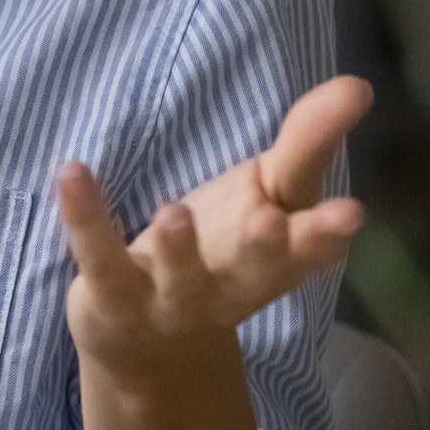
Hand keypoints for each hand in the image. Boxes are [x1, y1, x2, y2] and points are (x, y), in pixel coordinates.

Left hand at [56, 75, 372, 385]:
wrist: (151, 345)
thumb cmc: (226, 251)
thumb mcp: (272, 196)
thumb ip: (308, 142)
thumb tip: (357, 85)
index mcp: (277, 262)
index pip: (309, 249)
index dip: (327, 235)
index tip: (350, 214)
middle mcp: (230, 286)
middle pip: (252, 272)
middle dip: (264, 250)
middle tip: (270, 220)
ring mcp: (169, 297)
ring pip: (177, 278)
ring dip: (178, 248)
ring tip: (175, 210)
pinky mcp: (112, 293)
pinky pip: (97, 254)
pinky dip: (85, 215)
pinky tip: (72, 173)